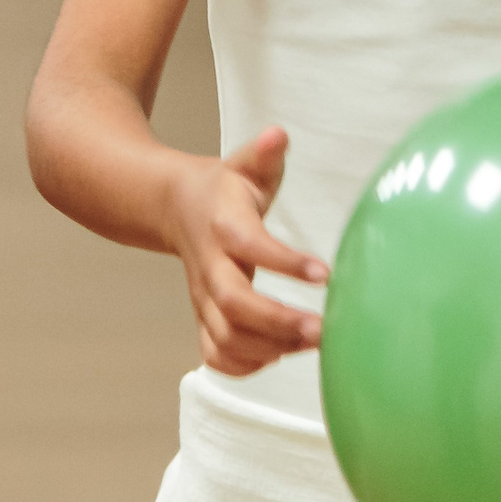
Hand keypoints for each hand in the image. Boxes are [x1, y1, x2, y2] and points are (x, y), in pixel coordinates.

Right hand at [165, 127, 329, 376]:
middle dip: (277, 321)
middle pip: (232, 303)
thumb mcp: (245, 163)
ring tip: (313, 344)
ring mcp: (203, 296)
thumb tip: (277, 135)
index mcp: (224, 224)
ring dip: (268, 348)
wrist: (175, 208)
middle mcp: (210, 265)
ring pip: (224, 335)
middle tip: (323, 330)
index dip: (284, 262)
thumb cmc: (226, 187)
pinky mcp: (203, 316)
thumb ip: (264, 153)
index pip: (250, 245)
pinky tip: (279, 358)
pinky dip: (242, 366)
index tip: (325, 273)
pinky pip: (214, 353)